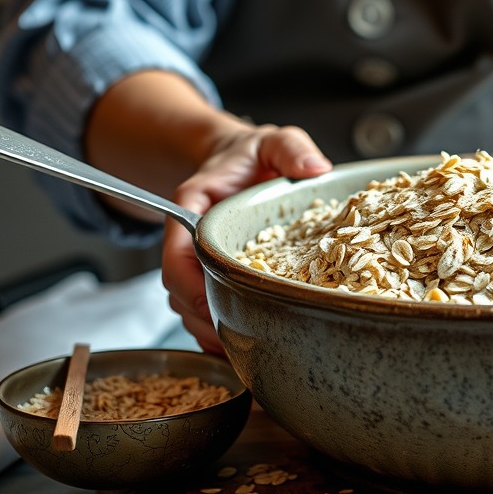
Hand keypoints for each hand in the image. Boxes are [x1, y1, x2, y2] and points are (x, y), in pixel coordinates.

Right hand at [161, 124, 331, 353]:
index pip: (177, 250)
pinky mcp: (211, 273)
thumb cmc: (255, 153)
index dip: (188, 283)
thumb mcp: (276, 141)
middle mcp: (188, 236)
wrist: (243, 159)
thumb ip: (291, 148)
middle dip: (201, 317)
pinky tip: (241, 346)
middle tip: (232, 342)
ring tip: (238, 352)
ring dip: (207, 328)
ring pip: (188, 302)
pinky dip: (216, 327)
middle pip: (179, 287)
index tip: (209, 304)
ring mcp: (197, 258)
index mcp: (194, 204)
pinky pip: (203, 305)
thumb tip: (315, 167)